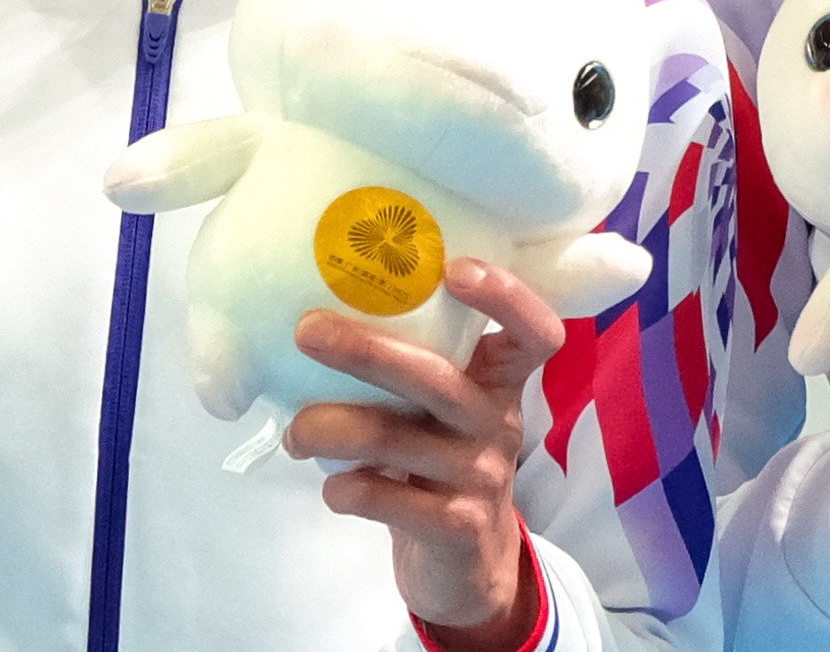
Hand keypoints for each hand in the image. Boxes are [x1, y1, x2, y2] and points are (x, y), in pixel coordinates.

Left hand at [289, 258, 560, 649]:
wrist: (469, 561)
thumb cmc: (441, 457)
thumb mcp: (444, 407)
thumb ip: (413, 363)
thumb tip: (321, 311)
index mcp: (499, 381)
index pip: (534, 331)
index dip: (505, 296)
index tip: (453, 268)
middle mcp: (497, 422)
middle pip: (437, 377)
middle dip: (365, 350)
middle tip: (307, 332)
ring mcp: (481, 477)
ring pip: (396, 438)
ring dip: (329, 427)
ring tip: (295, 431)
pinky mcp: (457, 528)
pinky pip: (389, 499)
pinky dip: (347, 489)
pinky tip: (332, 488)